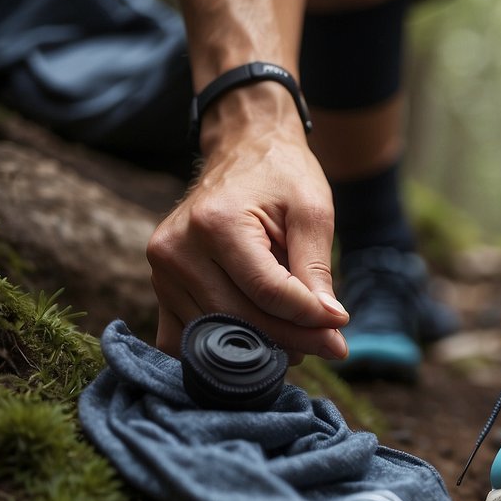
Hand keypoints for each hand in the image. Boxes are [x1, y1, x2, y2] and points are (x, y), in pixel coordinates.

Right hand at [146, 125, 348, 360]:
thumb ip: (317, 267)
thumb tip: (329, 322)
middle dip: (294, 339)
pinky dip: (224, 349)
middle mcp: (177, 250)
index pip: (269, 293)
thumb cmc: (281, 176)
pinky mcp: (159, 288)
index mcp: (216, 224)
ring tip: (302, 336)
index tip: (341, 324)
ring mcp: (161, 272)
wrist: (241, 152)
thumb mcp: (312, 210)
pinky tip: (261, 342)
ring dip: (264, 346)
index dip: (310, 317)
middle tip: (331, 344)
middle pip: (242, 319)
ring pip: (218, 334)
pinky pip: (184, 339)